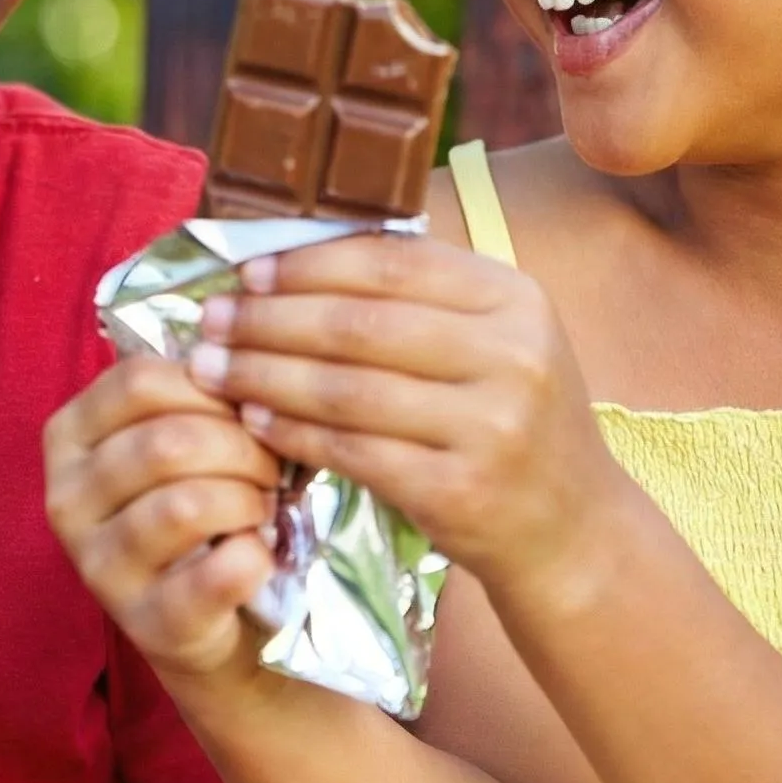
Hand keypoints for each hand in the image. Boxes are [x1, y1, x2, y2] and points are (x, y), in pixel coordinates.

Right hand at [45, 355, 284, 685]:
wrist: (207, 621)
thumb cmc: (196, 506)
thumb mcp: (177, 440)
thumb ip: (193, 397)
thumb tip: (244, 362)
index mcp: (68, 437)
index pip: (139, 380)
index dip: (211, 387)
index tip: (246, 411)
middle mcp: (66, 500)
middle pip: (167, 441)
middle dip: (242, 448)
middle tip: (272, 469)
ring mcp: (97, 566)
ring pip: (187, 504)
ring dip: (249, 499)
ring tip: (265, 508)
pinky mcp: (146, 624)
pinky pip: (216, 575)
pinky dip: (255, 556)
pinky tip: (259, 554)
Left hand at [185, 234, 629, 603]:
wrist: (570, 528)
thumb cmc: (508, 420)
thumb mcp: (493, 341)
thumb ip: (418, 298)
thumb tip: (295, 254)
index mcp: (515, 297)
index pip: (391, 262)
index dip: (308, 263)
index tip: (247, 270)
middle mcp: (512, 355)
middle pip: (359, 325)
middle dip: (269, 319)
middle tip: (210, 318)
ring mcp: (492, 426)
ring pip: (347, 389)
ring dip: (264, 375)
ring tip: (211, 367)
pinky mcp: (461, 489)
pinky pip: (353, 451)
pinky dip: (293, 433)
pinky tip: (254, 421)